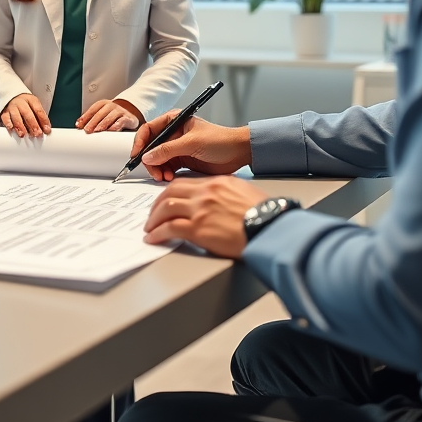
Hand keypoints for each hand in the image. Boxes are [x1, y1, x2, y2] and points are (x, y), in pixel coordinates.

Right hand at [1, 93, 50, 136]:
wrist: (10, 96)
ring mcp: (12, 107)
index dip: (43, 120)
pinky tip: (11, 129)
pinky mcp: (4, 112)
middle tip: (37, 134)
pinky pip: (5, 118)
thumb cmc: (25, 105)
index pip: (38, 110)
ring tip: (24, 134)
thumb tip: (46, 130)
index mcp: (31, 100)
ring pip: (16, 117)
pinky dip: (8, 124)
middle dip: (33, 125)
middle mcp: (21, 102)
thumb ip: (39, 118)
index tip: (47, 130)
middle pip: (28, 114)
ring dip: (21, 127)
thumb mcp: (34, 107)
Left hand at [77, 99, 141, 132]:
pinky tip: (111, 130)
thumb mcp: (103, 113)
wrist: (132, 111)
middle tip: (87, 130)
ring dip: (103, 124)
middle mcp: (111, 106)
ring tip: (97, 131)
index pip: (93, 109)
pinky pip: (121, 121)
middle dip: (92, 122)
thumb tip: (79, 127)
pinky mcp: (128, 118)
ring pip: (109, 117)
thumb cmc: (114, 114)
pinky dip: (116, 126)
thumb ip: (93, 119)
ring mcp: (120, 112)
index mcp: (103, 104)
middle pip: (100, 114)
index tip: (79, 125)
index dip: (85, 117)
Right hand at [130, 110, 251, 181]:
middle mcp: (173, 133)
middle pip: (151, 147)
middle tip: (155, 172)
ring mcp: (177, 148)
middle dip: (150, 160)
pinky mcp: (182, 160)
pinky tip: (169, 177)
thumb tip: (147, 156)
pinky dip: (165, 174)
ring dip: (157, 169)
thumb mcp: (192, 143)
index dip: (140, 142)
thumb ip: (168, 150)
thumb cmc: (220, 140)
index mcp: (174, 121)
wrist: (239, 153)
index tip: (137, 156)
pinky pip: (166, 167)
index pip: (149, 130)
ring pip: (157, 160)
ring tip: (164, 177)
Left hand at [143, 176, 269, 257]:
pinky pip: (170, 228)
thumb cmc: (265, 215)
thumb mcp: (245, 194)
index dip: (171, 193)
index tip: (165, 201)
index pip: (185, 184)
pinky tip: (153, 238)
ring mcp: (200, 210)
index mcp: (217, 183)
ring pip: (166, 208)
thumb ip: (227, 194)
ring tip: (150, 228)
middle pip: (171, 193)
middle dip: (157, 204)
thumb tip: (219, 203)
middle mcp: (206, 193)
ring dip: (154, 219)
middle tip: (153, 215)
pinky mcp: (198, 228)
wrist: (271, 228)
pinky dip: (158, 233)